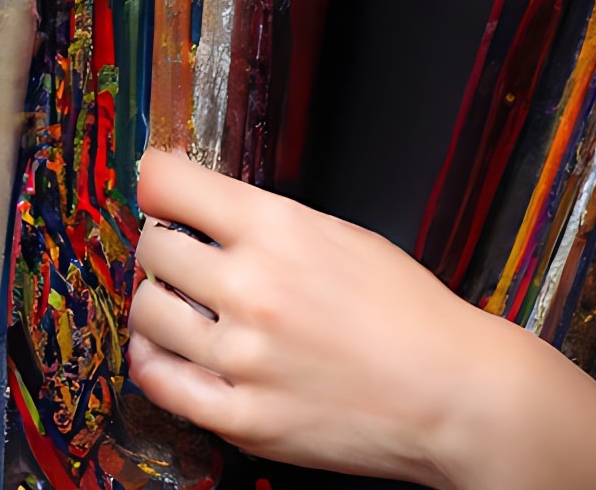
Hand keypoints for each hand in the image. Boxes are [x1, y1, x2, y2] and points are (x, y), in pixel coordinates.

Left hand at [127, 152, 595, 489]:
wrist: (447, 392)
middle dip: (161, 241)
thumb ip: (272, 224)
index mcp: (281, 229)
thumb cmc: (407, 310)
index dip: (157, 177)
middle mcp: (252, 287)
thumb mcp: (343, 235)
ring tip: (178, 302)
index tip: (157, 181)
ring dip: (157, 301)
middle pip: (153, 248)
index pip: (173, 185)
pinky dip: (154, 359)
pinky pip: (159, 381)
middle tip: (179, 247)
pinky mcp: (239, 418)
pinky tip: (169, 348)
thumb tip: (208, 211)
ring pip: (148, 312)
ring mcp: (241, 357)